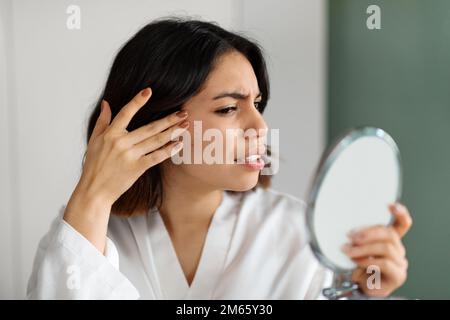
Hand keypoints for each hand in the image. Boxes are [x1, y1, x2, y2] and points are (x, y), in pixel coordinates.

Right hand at [64, 87, 188, 252]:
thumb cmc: (94, 165)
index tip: (149, 91)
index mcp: (110, 134)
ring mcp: (130, 155)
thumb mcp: (93, 141)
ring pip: (155, 140)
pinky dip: (168, 150)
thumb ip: (102, 121)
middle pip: (149, 127)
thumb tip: (106, 103)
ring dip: (172, 132)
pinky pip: (156, 157)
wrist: (94, 190)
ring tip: (185, 125)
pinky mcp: (137, 168)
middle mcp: (121, 143)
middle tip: (183, 113)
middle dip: (168, 120)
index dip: (138, 101)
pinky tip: (179, 144)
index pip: (126, 113)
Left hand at [342, 202, 412, 296]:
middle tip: (350, 236)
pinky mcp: (397, 275)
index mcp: (390, 239)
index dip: (400, 213)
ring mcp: (400, 262)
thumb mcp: (356, 247)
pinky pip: (384, 263)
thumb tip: (348, 230)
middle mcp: (398, 249)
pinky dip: (367, 260)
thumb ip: (357, 237)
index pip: (402, 224)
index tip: (391, 205)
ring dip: (363, 248)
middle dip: (368, 232)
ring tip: (348, 251)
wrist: (362, 288)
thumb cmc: (359, 266)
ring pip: (385, 248)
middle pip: (389, 233)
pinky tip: (356, 261)